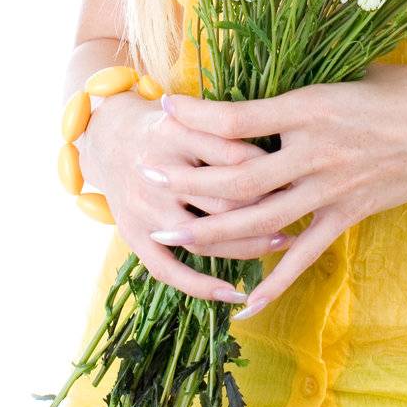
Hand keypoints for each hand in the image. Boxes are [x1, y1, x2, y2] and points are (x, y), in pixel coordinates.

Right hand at [77, 89, 297, 302]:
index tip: (296, 171)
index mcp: (174, 133)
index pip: (232, 154)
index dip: (269, 166)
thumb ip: (227, 126)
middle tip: (299, 207)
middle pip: (220, 199)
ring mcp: (144, 208)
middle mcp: (156, 172)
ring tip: (283, 241)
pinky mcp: (133, 236)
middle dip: (265, 207)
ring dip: (246, 246)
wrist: (107, 136)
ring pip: (201, 237)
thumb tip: (283, 146)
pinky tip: (234, 294)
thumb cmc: (166, 124)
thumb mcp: (193, 111)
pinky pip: (169, 270)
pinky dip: (201, 286)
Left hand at [147, 63, 406, 315]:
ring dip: (211, 231)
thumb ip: (313, 72)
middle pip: (238, 178)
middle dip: (190, 181)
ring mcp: (330, 191)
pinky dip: (272, 284)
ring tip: (172, 234)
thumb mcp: (358, 68)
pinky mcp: (346, 218)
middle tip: (151, 180)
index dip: (198, 115)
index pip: (241, 118)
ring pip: (259, 221)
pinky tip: (242, 304)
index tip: (167, 107)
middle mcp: (315, 152)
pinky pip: (302, 258)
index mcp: (313, 107)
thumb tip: (276, 52)